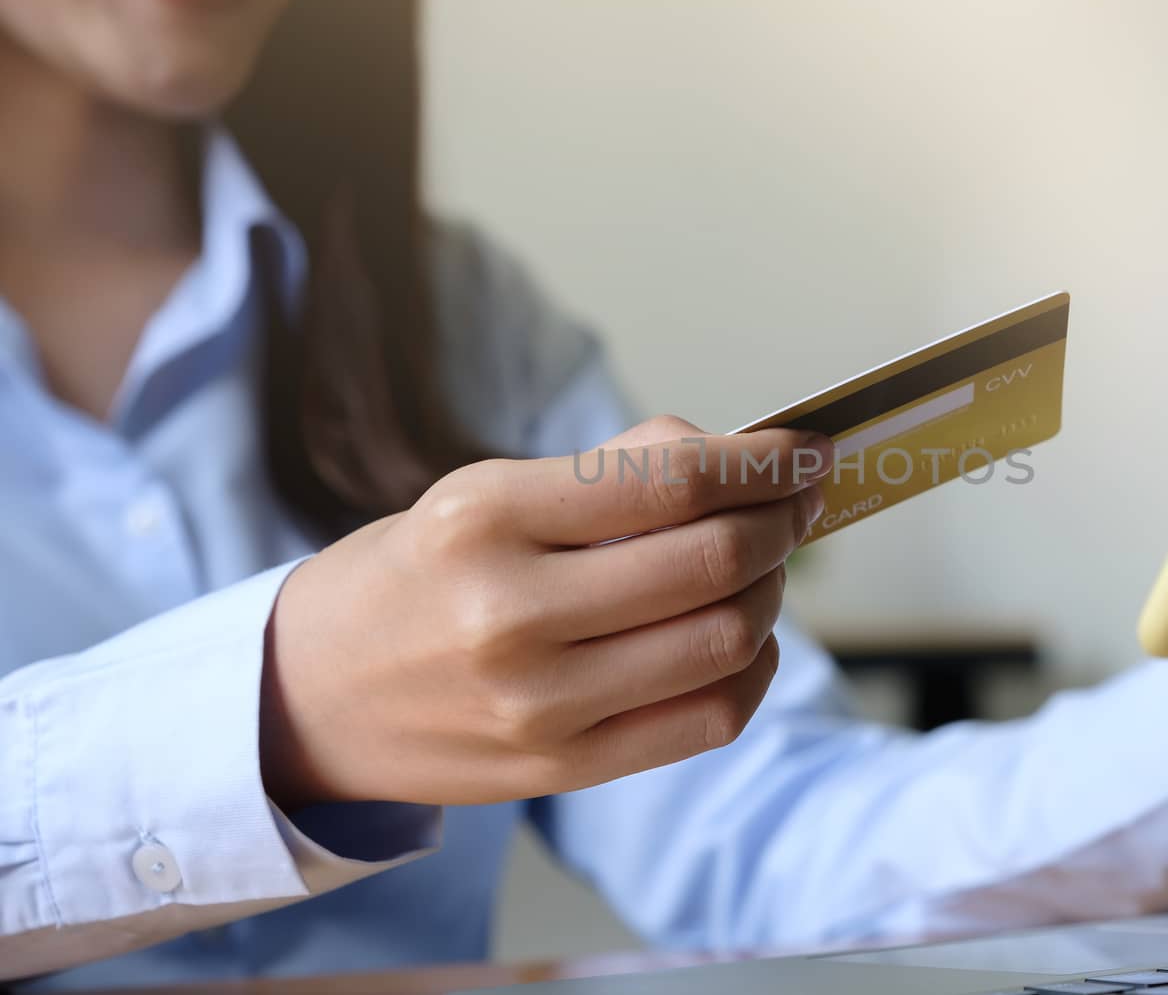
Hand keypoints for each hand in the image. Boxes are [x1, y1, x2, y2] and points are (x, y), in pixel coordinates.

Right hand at [259, 416, 831, 809]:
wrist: (311, 698)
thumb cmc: (413, 577)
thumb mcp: (479, 493)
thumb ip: (610, 473)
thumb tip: (739, 460)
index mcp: (485, 518)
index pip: (672, 480)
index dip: (764, 462)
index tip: (807, 449)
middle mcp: (510, 614)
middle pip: (714, 561)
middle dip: (782, 520)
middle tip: (797, 501)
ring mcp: (540, 704)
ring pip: (727, 639)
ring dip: (772, 590)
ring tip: (763, 564)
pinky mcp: (564, 767)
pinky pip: (711, 716)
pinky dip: (753, 666)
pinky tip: (740, 635)